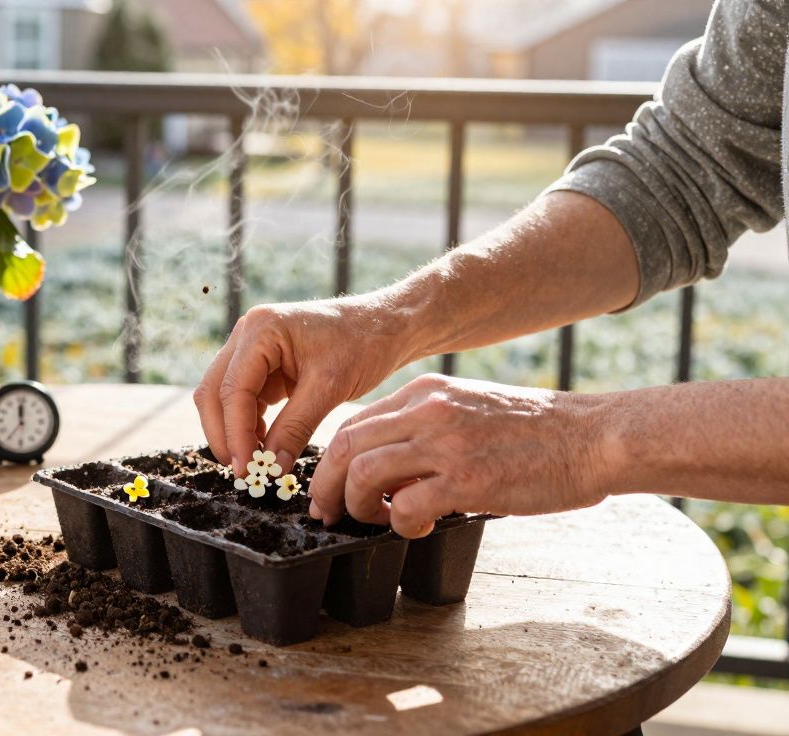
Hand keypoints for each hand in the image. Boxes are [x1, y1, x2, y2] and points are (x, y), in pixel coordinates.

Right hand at [193, 298, 413, 478]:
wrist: (384, 327)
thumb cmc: (363, 345)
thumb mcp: (330, 388)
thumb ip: (295, 428)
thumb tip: (271, 467)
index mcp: (261, 329)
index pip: (233, 390)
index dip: (235, 434)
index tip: (246, 469)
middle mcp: (248, 333)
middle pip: (213, 392)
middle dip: (223, 434)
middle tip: (243, 472)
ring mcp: (250, 347)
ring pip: (221, 397)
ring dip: (233, 431)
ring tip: (255, 463)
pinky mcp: (261, 364)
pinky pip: (242, 399)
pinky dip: (247, 424)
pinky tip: (264, 446)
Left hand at [308, 373, 610, 537]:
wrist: (595, 437)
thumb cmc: (538, 432)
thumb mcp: (470, 410)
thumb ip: (426, 428)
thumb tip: (388, 468)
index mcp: (426, 392)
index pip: (354, 423)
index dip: (332, 462)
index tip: (329, 489)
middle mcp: (429, 410)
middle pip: (346, 446)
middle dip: (326, 487)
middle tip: (329, 515)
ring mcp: (447, 443)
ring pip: (364, 474)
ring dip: (358, 506)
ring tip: (379, 521)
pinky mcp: (468, 479)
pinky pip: (406, 505)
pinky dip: (401, 524)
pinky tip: (420, 526)